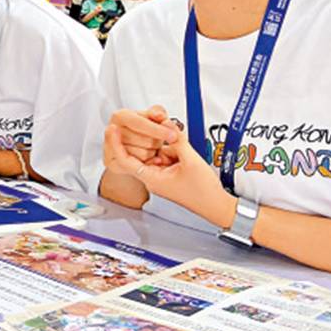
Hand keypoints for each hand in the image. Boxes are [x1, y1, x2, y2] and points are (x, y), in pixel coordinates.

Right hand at [102, 107, 180, 172]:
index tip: (173, 136)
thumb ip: (158, 113)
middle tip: (157, 140)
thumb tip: (161, 116)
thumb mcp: (151, 116)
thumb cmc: (141, 129)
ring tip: (150, 147)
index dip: (159, 130)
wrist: (128, 144)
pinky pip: (137, 165)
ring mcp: (109, 146)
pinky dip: (148, 162)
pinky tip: (149, 157)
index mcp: (121, 115)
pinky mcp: (110, 161)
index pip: (141, 123)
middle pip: (144, 140)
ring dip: (153, 152)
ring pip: (142, 154)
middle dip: (157, 142)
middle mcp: (111, 130)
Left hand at [106, 125, 233, 228]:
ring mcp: (162, 176)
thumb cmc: (203, 192)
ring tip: (186, 155)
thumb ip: (177, 140)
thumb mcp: (190, 161)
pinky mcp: (171, 174)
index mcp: (152, 179)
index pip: (125, 160)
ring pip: (159, 152)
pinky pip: (168, 156)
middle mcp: (153, 178)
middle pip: (146, 152)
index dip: (117, 143)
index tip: (113, 129)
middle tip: (164, 131)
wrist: (217, 205)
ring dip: (171, 149)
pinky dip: (177, 152)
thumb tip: (168, 124)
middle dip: (156, 142)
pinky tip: (188, 157)